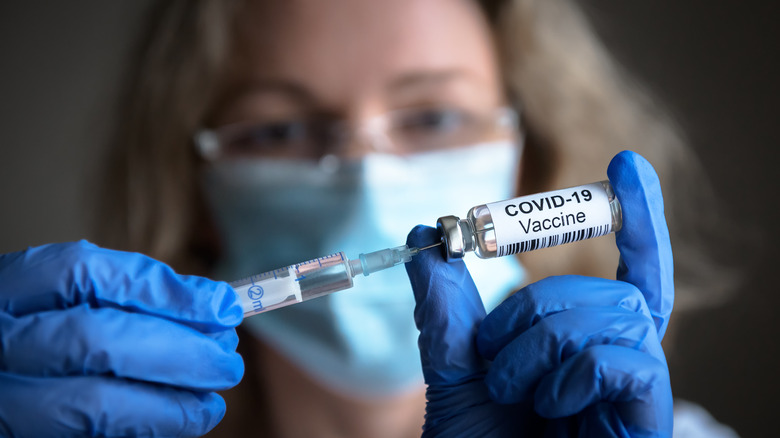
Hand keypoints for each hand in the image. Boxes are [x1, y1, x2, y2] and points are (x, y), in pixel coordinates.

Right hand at [0, 241, 243, 436]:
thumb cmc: (48, 336)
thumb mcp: (73, 301)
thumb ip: (132, 299)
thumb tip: (216, 307)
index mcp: (11, 289)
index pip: (83, 272)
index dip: (162, 289)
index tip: (223, 306)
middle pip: (96, 338)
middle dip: (177, 351)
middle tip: (227, 362)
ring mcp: (2, 399)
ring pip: (93, 403)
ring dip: (169, 403)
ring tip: (211, 402)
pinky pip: (94, 437)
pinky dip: (147, 427)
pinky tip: (179, 419)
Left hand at [405, 150, 673, 436]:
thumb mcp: (451, 368)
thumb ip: (443, 304)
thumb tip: (424, 235)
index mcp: (582, 346)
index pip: (626, 272)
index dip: (635, 220)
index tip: (628, 167)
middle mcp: (618, 360)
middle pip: (607, 288)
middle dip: (535, 308)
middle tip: (494, 354)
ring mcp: (635, 389)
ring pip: (610, 313)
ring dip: (541, 344)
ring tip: (513, 390)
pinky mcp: (646, 416)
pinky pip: (623, 357)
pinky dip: (571, 371)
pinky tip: (548, 407)